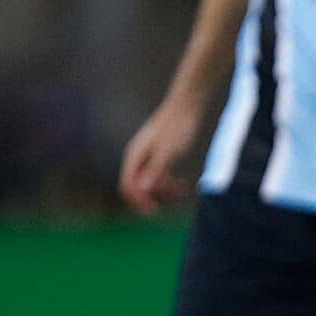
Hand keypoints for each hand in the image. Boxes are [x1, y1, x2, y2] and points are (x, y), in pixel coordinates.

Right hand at [119, 97, 204, 214]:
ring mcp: (148, 156)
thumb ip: (155, 170)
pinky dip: (169, 183)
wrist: (187, 105)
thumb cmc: (177, 126)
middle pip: (138, 187)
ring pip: (150, 183)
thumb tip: (143, 189)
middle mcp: (138, 157)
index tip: (156, 210)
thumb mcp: (168, 152)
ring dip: (164, 192)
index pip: (128, 186)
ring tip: (182, 191)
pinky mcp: (160, 155)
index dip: (139, 201)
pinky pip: (159, 176)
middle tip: (176, 198)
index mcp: (135, 156)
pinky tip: (183, 185)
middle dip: (155, 196)